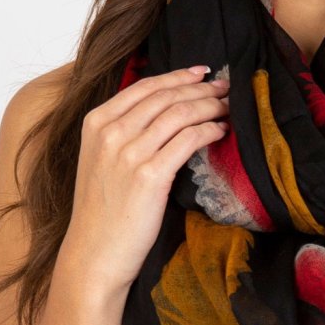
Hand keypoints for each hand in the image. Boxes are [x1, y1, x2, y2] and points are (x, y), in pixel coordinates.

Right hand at [59, 64, 230, 294]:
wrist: (95, 253)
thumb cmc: (102, 212)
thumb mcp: (101, 161)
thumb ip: (123, 133)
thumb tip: (162, 111)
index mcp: (95, 123)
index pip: (144, 86)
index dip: (177, 76)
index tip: (201, 72)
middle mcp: (110, 132)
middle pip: (165, 96)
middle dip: (200, 87)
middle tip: (226, 86)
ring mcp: (128, 153)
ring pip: (179, 114)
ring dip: (210, 106)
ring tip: (229, 106)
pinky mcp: (149, 175)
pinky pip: (188, 140)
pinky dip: (209, 131)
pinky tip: (221, 131)